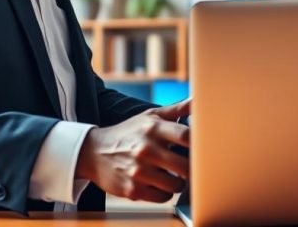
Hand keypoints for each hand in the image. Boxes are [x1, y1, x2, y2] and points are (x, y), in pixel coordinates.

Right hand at [75, 99, 190, 201]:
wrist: (94, 152)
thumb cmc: (128, 133)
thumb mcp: (149, 117)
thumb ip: (177, 109)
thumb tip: (200, 99)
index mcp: (153, 128)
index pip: (186, 136)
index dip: (200, 143)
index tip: (203, 148)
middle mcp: (146, 149)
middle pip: (185, 165)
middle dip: (192, 168)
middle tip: (190, 167)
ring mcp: (138, 171)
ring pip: (176, 185)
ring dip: (180, 182)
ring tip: (175, 176)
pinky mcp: (132, 190)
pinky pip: (163, 197)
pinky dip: (165, 193)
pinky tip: (160, 184)